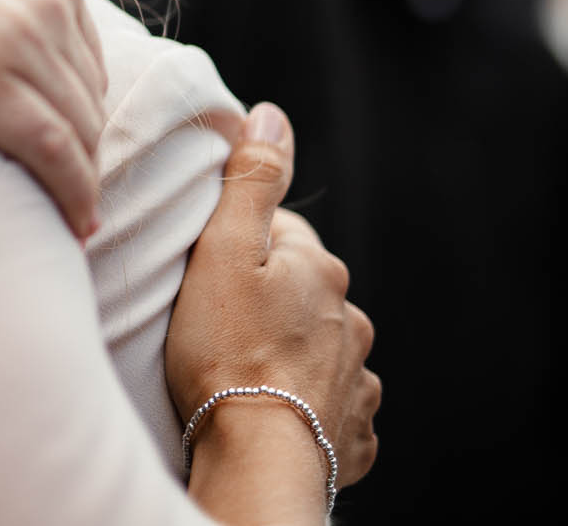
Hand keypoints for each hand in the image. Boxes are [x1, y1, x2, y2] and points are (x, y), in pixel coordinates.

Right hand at [0, 0, 108, 237]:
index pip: (86, 61)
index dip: (79, 114)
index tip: (69, 151)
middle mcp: (47, 1)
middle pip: (87, 100)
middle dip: (82, 153)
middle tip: (67, 200)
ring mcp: (16, 39)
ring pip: (79, 132)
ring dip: (79, 181)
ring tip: (68, 219)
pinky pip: (53, 152)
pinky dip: (73, 194)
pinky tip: (73, 225)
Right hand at [167, 103, 378, 487]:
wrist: (257, 454)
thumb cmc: (225, 350)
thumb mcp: (222, 250)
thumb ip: (249, 180)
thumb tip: (272, 115)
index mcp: (319, 269)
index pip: (281, 234)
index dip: (241, 247)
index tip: (209, 272)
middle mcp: (350, 318)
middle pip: (305, 292)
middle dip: (271, 300)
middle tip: (219, 324)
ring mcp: (358, 378)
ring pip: (324, 349)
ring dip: (293, 354)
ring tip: (246, 373)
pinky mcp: (353, 431)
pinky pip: (333, 405)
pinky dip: (309, 405)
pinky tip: (276, 411)